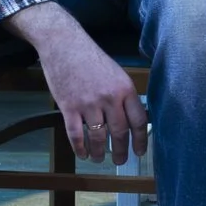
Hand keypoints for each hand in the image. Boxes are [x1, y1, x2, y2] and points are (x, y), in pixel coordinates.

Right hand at [6, 3, 146, 164]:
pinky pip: (76, 134)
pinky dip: (80, 148)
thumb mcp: (116, 73)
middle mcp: (110, 98)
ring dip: (99, 152)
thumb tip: (131, 117)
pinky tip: (82, 154)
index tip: (140, 151)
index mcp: (126, 89)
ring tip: (99, 159)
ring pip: (98, 136)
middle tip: (120, 161)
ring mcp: (88, 104)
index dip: (141, 139)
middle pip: (120, 132)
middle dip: (121, 150)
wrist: (64, 44)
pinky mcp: (68, 107)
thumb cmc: (91, 58)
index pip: (139, 120)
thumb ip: (123, 95)